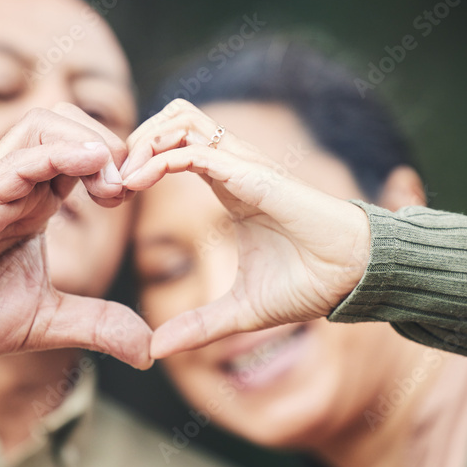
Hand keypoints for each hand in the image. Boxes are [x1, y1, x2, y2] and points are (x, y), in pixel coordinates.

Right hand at [0, 104, 148, 434]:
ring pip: (44, 124)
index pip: (83, 152)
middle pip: (67, 121)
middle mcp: (14, 185)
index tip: (135, 197)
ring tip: (112, 185)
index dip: (118, 163)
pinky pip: (19, 159)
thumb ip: (98, 325)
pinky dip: (60, 154)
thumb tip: (149, 351)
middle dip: (111, 142)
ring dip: (90, 142)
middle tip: (126, 190)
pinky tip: (91, 170)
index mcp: (33, 203)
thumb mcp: (46, 320)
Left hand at [121, 99, 370, 357]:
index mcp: (229, 185)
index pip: (175, 144)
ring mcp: (244, 166)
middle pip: (173, 116)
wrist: (353, 278)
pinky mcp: (253, 177)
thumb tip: (157, 349)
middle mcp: (233, 166)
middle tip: (114, 180)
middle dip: (136, 138)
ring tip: (124, 179)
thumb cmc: (308, 285)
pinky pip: (196, 151)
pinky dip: (160, 160)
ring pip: (182, 118)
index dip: (139, 159)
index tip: (114, 195)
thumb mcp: (239, 312)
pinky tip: (138, 184)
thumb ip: (199, 326)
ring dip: (145, 140)